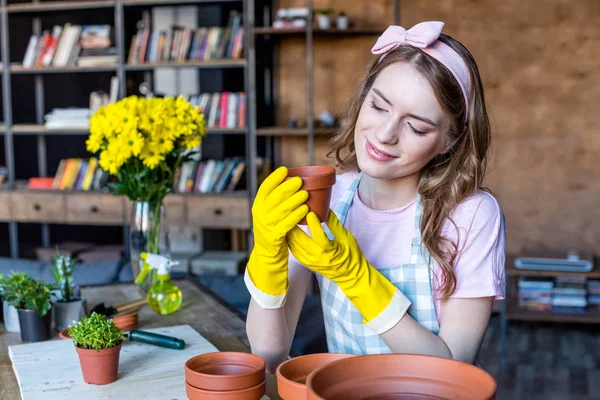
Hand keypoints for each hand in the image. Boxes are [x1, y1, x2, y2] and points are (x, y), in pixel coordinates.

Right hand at [246, 166, 308, 296]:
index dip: (274, 178)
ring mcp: (265, 226)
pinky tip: (305, 209)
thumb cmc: (273, 229)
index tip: (285, 169)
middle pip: (274, 197)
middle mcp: (259, 215)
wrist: (268, 255)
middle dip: (287, 187)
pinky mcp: (274, 237)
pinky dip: (296, 215)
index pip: (264, 188)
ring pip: (282, 210)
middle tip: (300, 181)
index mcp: (258, 206)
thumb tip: (292, 179)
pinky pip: (287, 224)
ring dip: (295, 200)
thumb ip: (276, 200)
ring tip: (305, 194)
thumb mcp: (270, 213)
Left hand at [287, 211, 403, 322]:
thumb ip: (335, 224)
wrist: (351, 277)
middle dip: (295, 225)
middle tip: (293, 211)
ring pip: (294, 245)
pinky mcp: (306, 264)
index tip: (310, 212)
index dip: (313, 223)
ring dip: (290, 232)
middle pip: (300, 240)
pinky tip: (289, 231)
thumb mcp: (347, 238)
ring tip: (288, 219)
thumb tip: (326, 209)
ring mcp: (310, 262)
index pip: (318, 235)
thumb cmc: (352, 257)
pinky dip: (290, 240)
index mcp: (329, 251)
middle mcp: (317, 257)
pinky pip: (294, 251)